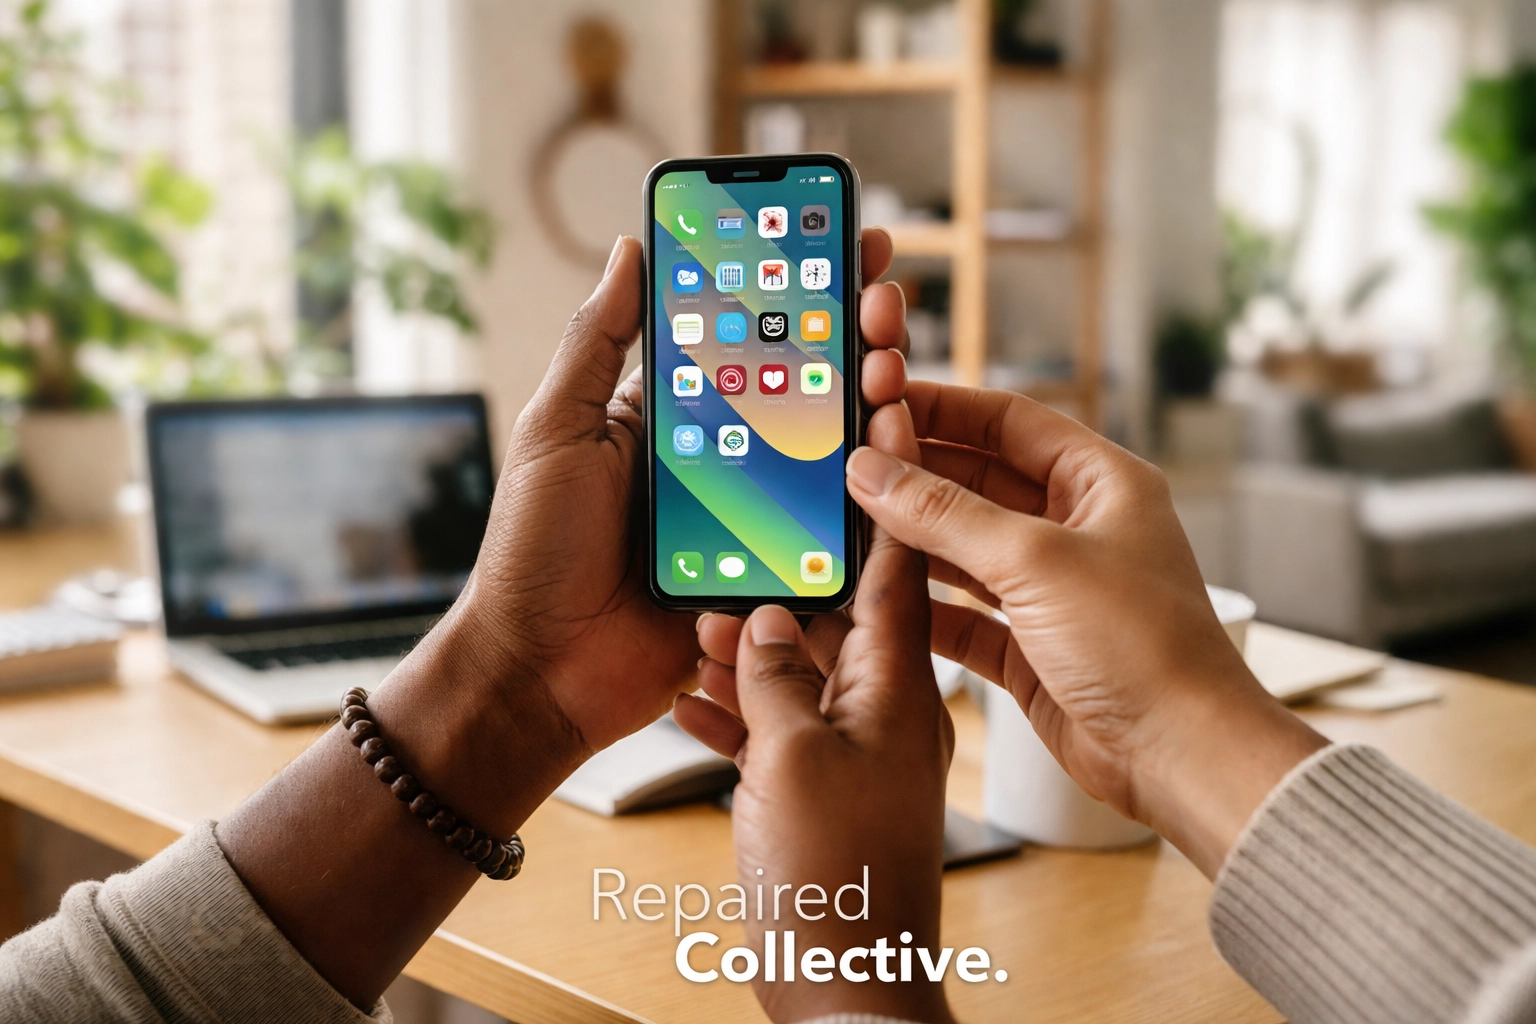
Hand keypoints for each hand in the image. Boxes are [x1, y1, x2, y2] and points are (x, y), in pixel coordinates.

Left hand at [371, 229, 914, 834]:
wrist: (541, 670)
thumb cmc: (534, 549)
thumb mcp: (556, 430)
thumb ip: (597, 344)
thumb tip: (628, 250)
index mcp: (670, 416)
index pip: (741, 337)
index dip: (790, 289)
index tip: (839, 238)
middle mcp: (720, 460)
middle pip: (800, 388)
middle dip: (847, 336)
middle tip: (882, 298)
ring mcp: (750, 518)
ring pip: (825, 454)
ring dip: (864, 405)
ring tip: (890, 361)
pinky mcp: (770, 576)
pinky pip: (826, 532)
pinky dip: (863, 493)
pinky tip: (893, 447)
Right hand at [673, 532, 955, 1023]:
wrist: (846, 989)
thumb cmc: (841, 879)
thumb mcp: (796, 759)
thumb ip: (775, 679)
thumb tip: (764, 624)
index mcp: (899, 685)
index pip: (897, 562)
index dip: (888, 490)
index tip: (880, 419)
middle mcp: (887, 708)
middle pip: (841, 613)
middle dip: (789, 576)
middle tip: (739, 539)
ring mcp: (859, 752)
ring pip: (805, 671)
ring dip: (755, 645)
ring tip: (700, 622)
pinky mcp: (830, 792)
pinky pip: (786, 729)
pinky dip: (743, 709)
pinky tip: (693, 697)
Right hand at [844, 385, 1326, 875]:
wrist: (1180, 756)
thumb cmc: (1141, 646)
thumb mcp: (1035, 561)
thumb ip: (945, 514)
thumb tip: (873, 469)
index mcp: (1101, 483)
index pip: (1009, 421)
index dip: (944, 408)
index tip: (879, 402)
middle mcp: (1078, 528)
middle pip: (980, 481)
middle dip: (916, 474)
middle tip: (847, 465)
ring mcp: (1054, 589)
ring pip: (967, 547)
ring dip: (913, 538)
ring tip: (848, 522)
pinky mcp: (1032, 646)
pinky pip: (965, 612)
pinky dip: (924, 604)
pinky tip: (878, 595)